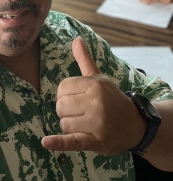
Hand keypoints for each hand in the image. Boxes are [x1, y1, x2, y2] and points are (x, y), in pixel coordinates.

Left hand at [41, 38, 145, 154]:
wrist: (135, 124)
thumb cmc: (112, 98)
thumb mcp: (99, 78)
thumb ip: (84, 60)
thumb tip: (76, 39)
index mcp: (94, 85)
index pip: (63, 87)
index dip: (65, 94)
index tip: (75, 98)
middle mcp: (95, 102)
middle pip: (61, 105)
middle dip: (65, 109)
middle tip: (79, 111)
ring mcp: (96, 123)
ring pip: (64, 123)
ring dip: (68, 125)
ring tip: (82, 123)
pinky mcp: (96, 141)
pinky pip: (72, 141)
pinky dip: (58, 143)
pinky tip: (46, 142)